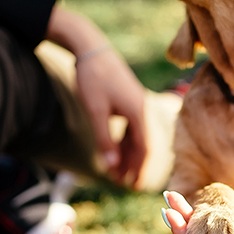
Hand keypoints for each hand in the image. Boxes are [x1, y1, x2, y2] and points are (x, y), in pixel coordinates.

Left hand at [46, 6, 148, 187]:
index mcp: (138, 113)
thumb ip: (104, 139)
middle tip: (125, 184)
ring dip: (127, 154)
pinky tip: (116, 149)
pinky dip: (124, 140)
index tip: (132, 186)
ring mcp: (135, 103)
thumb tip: (111, 167)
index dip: (138, 168)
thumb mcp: (95, 111)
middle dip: (133, 165)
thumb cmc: (92, 78)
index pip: (143, 148)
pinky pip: (130, 126)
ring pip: (136, 135)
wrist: (90, 47)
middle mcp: (141, 108)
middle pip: (141, 144)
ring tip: (118, 170)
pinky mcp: (128, 98)